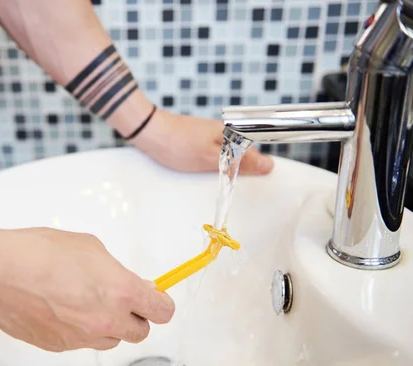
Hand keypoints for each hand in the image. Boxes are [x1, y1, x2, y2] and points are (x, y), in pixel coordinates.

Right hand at [0, 227, 174, 351]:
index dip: (161, 303)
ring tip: (84, 302)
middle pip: (140, 332)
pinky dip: (78, 329)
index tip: (156, 298)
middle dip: (134, 316)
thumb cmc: (40, 253)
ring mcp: (83, 338)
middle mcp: (107, 320)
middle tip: (119, 299)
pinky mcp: (60, 346)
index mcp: (121, 292)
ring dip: (107, 325)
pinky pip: (80, 342)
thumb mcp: (90, 247)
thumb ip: (116, 270)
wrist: (1, 273)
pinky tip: (61, 308)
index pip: (162, 311)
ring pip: (110, 340)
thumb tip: (128, 281)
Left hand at [130, 108, 274, 173]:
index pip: (257, 152)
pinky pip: (214, 154)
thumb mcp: (212, 159)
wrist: (150, 133)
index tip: (255, 182)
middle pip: (242, 154)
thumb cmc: (178, 145)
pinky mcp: (200, 139)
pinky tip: (203, 171)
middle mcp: (224, 131)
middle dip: (240, 170)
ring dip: (225, 168)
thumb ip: (239, 163)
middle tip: (229, 184)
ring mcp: (211, 134)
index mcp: (232, 132)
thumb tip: (267, 165)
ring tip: (215, 177)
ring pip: (228, 155)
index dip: (258, 168)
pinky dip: (212, 164)